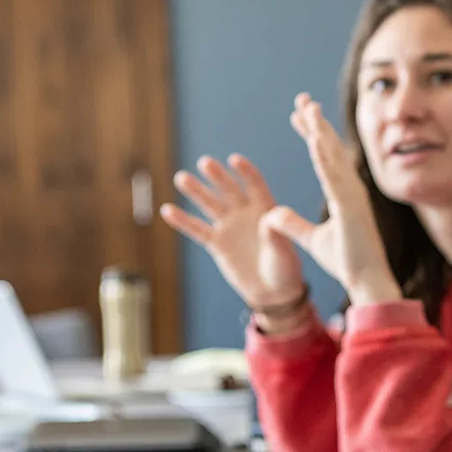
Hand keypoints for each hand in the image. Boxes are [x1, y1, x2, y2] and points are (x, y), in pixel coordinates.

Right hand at [160, 154, 306, 312]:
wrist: (272, 291)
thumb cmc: (284, 268)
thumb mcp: (284, 251)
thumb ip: (276, 235)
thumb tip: (268, 219)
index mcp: (266, 209)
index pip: (255, 185)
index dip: (246, 173)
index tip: (234, 159)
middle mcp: (245, 213)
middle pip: (229, 190)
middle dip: (217, 177)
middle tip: (204, 162)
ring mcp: (229, 227)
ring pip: (210, 205)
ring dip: (196, 191)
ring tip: (181, 177)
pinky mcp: (217, 243)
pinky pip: (197, 230)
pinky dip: (183, 221)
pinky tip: (167, 209)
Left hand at [262, 94, 401, 306]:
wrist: (367, 282)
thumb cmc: (348, 261)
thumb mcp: (313, 239)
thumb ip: (292, 225)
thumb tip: (271, 214)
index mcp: (343, 194)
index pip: (323, 157)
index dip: (311, 133)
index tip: (298, 114)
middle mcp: (350, 189)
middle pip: (330, 149)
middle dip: (316, 123)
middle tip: (302, 99)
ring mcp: (352, 197)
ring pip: (333, 157)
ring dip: (321, 131)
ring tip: (308, 108)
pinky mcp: (351, 208)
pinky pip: (334, 179)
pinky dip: (324, 158)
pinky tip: (314, 139)